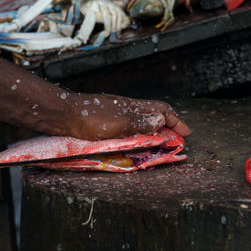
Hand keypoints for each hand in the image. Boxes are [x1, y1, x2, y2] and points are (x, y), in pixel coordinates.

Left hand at [61, 92, 190, 139]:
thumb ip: (140, 122)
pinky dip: (139, 135)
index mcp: (133, 107)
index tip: (186, 133)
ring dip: (154, 131)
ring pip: (142, 121)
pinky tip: (136, 142)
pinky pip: (130, 127)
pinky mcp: (106, 123)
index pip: (161, 110)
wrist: (64, 116)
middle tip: (175, 140)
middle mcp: (127, 109)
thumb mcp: (119, 122)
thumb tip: (161, 121)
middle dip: (168, 126)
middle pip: (154, 114)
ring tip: (160, 143)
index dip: (176, 120)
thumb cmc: (91, 118)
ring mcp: (116, 115)